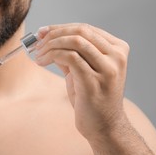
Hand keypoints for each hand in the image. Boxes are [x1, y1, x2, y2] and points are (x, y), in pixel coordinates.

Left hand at [35, 23, 129, 140]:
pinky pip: (70, 57)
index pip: (85, 28)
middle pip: (80, 31)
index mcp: (117, 49)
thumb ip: (71, 55)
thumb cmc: (92, 100)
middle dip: (54, 34)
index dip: (60, 28)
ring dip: (51, 45)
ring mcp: (107, 68)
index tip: (42, 32)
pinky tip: (42, 62)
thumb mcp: (82, 72)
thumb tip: (48, 39)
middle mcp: (116, 56)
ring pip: (75, 41)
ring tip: (39, 54)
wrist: (104, 127)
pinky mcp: (94, 81)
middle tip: (38, 43)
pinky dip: (52, 55)